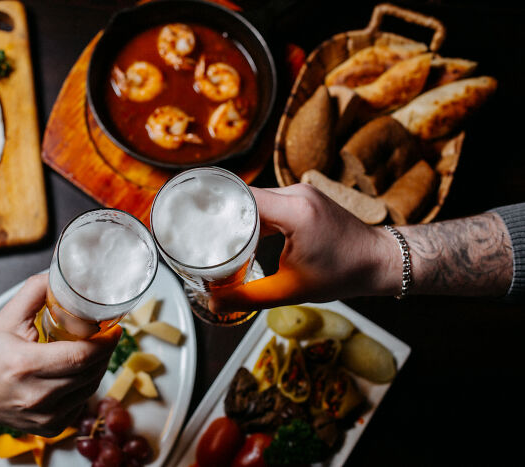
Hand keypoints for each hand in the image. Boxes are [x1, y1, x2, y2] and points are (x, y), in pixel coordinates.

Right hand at [0, 274, 120, 436]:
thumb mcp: (6, 318)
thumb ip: (35, 292)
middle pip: (90, 372)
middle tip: (106, 335)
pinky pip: (82, 402)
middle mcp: (38, 396)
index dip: (104, 342)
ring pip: (91, 388)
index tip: (114, 329)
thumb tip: (60, 276)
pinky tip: (78, 372)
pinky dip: (85, 385)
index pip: (81, 356)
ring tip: (93, 350)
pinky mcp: (52, 427)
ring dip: (97, 367)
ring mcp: (46, 416)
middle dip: (104, 351)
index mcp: (26, 365)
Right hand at [209, 184, 399, 313]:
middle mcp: (296, 194)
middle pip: (243, 195)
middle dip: (217, 211)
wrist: (379, 261)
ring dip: (235, 213)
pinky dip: (252, 215)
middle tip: (192, 228)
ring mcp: (301, 193)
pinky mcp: (303, 199)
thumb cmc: (342, 274)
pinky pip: (268, 201)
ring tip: (211, 232)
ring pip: (255, 197)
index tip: (188, 215)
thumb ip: (248, 297)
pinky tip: (239, 232)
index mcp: (293, 211)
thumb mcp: (291, 290)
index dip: (211, 205)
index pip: (240, 197)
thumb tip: (214, 304)